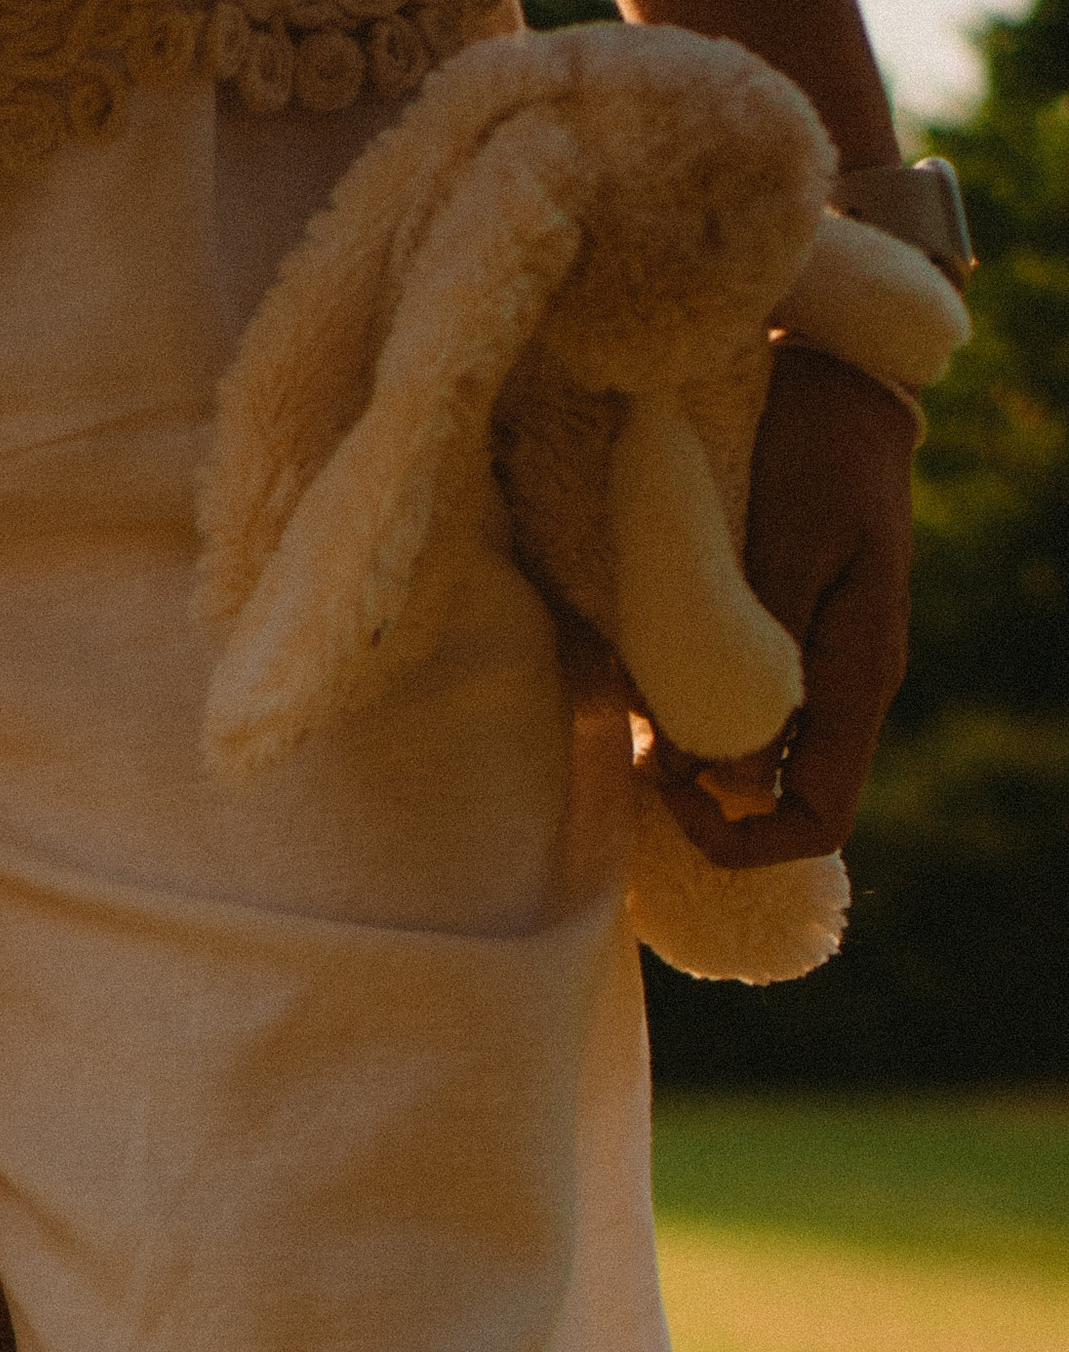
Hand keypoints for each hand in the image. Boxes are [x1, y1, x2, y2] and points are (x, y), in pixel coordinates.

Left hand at [643, 342, 913, 870]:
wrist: (832, 374)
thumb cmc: (816, 445)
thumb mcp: (786, 544)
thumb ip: (758, 661)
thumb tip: (721, 779)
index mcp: (857, 678)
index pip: (818, 820)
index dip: (743, 841)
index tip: (674, 793)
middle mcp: (840, 689)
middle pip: (771, 801)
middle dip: (696, 793)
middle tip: (635, 743)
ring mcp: (811, 667)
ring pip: (742, 756)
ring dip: (680, 747)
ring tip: (630, 693)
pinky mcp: (778, 639)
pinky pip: (729, 704)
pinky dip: (680, 703)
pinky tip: (640, 664)